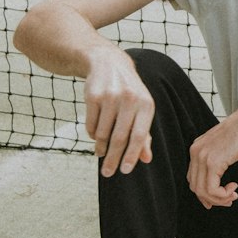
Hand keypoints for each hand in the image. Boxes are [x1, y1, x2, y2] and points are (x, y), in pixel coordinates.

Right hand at [84, 50, 154, 177]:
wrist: (109, 64)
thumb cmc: (129, 92)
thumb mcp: (142, 109)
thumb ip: (145, 135)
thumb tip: (146, 159)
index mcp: (146, 104)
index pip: (139, 136)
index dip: (132, 155)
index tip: (124, 171)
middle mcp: (129, 99)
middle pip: (119, 138)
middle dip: (112, 159)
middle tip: (107, 173)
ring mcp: (110, 96)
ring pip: (103, 133)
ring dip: (101, 148)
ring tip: (101, 153)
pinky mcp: (92, 95)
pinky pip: (91, 125)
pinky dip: (93, 134)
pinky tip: (96, 134)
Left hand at [187, 106, 237, 208]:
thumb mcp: (223, 146)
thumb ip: (216, 160)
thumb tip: (216, 180)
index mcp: (196, 148)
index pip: (193, 179)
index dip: (204, 193)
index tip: (218, 199)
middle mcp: (195, 152)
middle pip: (195, 187)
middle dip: (212, 199)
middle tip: (228, 200)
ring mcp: (203, 157)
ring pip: (202, 191)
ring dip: (219, 199)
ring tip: (232, 195)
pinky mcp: (213, 162)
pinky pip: (212, 189)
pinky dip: (222, 195)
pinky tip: (233, 188)